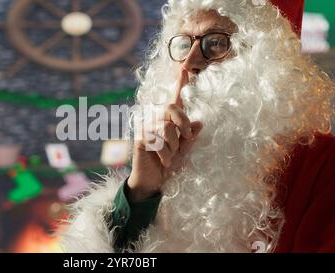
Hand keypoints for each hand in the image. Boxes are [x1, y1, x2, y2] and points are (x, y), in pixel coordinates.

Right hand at [127, 72, 202, 201]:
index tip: (185, 65)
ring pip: (167, 128)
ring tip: (169, 156)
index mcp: (168, 120)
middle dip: (182, 125)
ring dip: (174, 146)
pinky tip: (162, 160)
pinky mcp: (140, 139)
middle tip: (185, 139)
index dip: (180, 81)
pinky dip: (165, 154)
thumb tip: (199, 123)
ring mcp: (146, 128)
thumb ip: (190, 137)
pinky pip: (158, 141)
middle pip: (172, 109)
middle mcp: (155, 120)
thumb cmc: (167, 164)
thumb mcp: (184, 151)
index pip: (175, 98)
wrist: (152, 180)